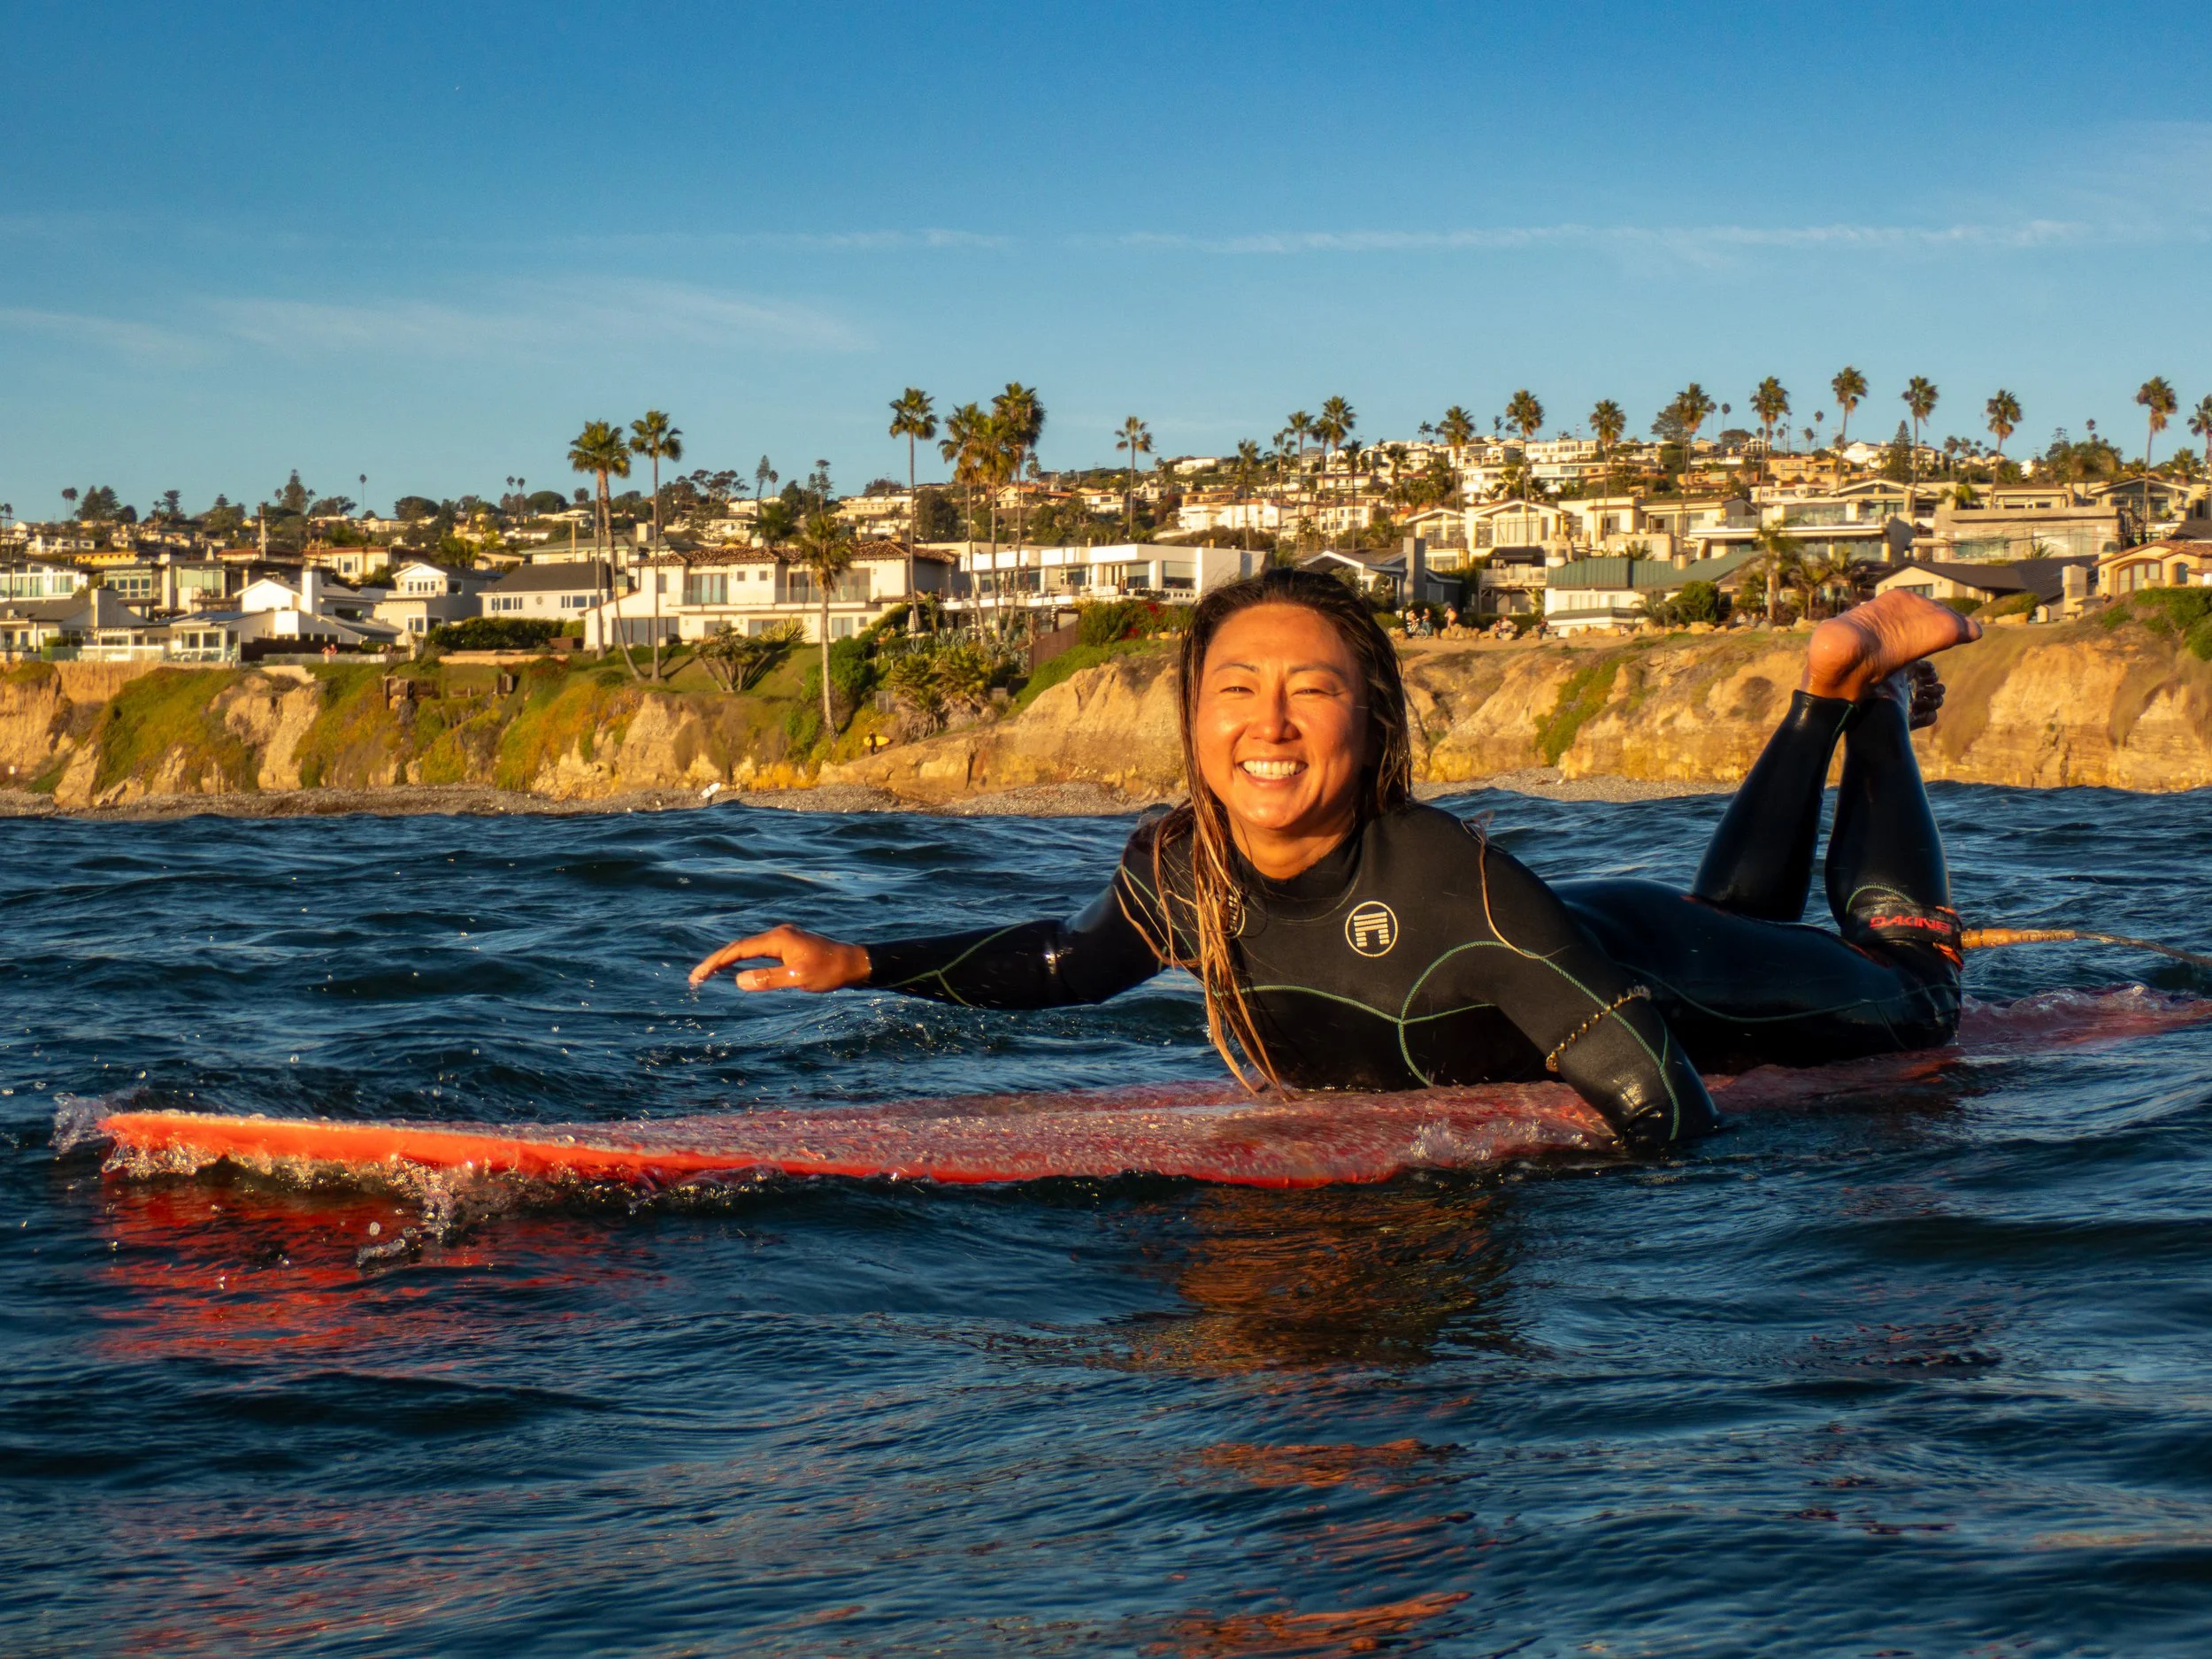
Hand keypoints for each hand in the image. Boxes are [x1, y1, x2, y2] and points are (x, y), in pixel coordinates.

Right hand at [688, 925, 870, 992]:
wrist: (855, 963)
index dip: (716, 963)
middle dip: (716, 961)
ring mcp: (783, 938)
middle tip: (695, 978)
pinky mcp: (789, 945)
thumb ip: (768, 979)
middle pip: (739, 946)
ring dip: (728, 960)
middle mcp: (778, 934)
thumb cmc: (829, 972)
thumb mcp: (798, 978)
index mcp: (777, 939)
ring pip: (748, 948)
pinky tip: (736, 969)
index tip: (698, 977)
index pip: (738, 949)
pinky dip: (743, 960)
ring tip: (708, 974)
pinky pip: (759, 951)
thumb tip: (738, 981)